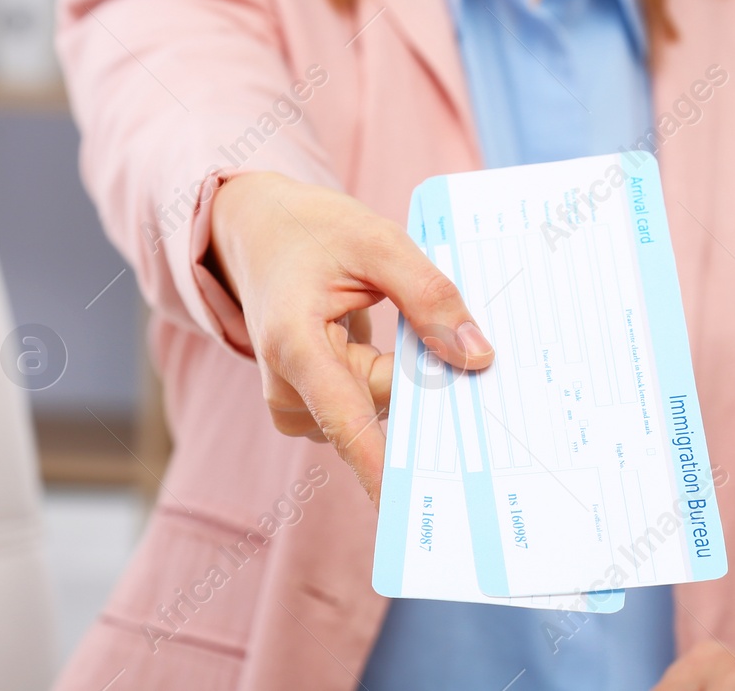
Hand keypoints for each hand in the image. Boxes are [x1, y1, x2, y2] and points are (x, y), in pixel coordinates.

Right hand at [208, 171, 492, 500]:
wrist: (256, 229)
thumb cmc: (312, 230)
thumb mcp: (378, 243)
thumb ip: (429, 296)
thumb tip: (478, 357)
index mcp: (294, 343)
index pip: (345, 419)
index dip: (381, 467)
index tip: (413, 507)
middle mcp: (287, 385)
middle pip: (379, 408)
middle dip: (426, 385)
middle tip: (474, 354)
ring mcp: (296, 400)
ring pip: (379, 410)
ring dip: (410, 379)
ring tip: (419, 328)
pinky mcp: (312, 402)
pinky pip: (370, 408)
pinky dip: (397, 382)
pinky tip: (412, 351)